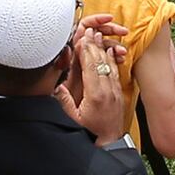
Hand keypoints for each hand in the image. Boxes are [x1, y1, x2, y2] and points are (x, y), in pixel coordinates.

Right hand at [61, 12, 134, 140]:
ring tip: (99, 35)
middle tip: (89, 30)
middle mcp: (107, 90)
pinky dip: (111, 60)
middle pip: (100, 62)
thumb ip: (65, 101)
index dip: (86, 50)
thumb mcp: (73, 119)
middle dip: (94, 45)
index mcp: (95, 94)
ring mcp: (114, 91)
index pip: (90, 66)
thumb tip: (56, 87)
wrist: (110, 144)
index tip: (82, 38)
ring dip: (103, 49)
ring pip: (109, 64)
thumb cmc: (90, 133)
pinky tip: (109, 52)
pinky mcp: (118, 93)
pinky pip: (115, 72)